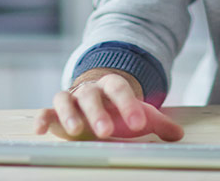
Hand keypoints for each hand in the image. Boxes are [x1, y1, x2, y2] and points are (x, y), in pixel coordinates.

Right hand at [32, 71, 183, 140]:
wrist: (96, 99)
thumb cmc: (119, 110)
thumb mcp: (140, 114)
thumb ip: (159, 123)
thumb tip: (178, 134)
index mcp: (111, 85)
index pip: (119, 88)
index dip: (128, 104)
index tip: (139, 123)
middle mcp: (89, 89)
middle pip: (92, 95)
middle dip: (99, 113)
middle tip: (107, 131)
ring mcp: (70, 98)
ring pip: (66, 99)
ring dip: (70, 114)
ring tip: (76, 130)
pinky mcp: (54, 112)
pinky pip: (45, 112)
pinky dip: (42, 119)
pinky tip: (40, 130)